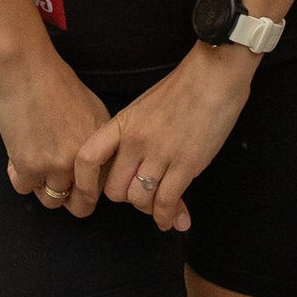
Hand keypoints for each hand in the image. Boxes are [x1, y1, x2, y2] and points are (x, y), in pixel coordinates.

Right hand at [0, 52, 112, 214]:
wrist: (28, 73)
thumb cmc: (59, 87)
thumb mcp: (94, 113)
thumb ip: (97, 145)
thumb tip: (95, 169)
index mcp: (102, 152)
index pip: (100, 191)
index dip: (87, 191)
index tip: (77, 185)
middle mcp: (83, 164)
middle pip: (79, 206)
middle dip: (68, 199)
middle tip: (56, 184)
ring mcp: (56, 167)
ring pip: (51, 201)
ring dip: (43, 187)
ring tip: (37, 164)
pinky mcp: (29, 167)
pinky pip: (24, 188)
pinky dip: (20, 176)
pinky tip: (19, 156)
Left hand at [71, 46, 257, 234]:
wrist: (213, 76)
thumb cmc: (181, 90)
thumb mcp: (143, 108)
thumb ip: (132, 136)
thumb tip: (130, 165)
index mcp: (121, 124)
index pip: (87, 159)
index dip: (83, 183)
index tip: (89, 194)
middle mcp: (135, 141)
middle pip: (114, 189)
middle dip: (125, 198)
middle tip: (139, 194)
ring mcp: (160, 154)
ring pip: (140, 199)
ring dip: (148, 207)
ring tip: (158, 204)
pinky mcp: (185, 164)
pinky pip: (167, 201)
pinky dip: (167, 216)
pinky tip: (171, 220)